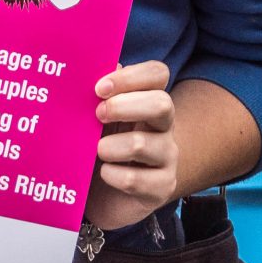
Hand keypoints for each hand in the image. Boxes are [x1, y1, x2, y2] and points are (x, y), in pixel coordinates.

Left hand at [86, 60, 176, 231]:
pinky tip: (105, 175)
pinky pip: (136, 180)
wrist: (104, 198)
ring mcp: (166, 157)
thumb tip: (102, 64)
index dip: (131, 76)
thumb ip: (98, 95)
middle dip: (124, 106)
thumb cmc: (99, 150)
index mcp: (148, 101)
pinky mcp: (161, 188)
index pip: (157, 74)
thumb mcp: (95, 120)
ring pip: (143, 144)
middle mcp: (163, 127)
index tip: (99, 88)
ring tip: (97, 151)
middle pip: (162, 104)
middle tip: (97, 116)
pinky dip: (113, 176)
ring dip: (111, 146)